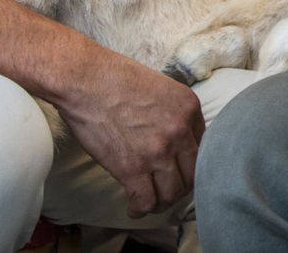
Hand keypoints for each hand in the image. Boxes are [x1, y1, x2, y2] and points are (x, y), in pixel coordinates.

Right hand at [54, 49, 205, 217]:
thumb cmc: (114, 78)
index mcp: (189, 108)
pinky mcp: (132, 168)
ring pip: (172, 193)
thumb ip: (174, 113)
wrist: (84, 79)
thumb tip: (175, 140)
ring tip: (150, 200)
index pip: (203, 148)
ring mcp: (158, 151)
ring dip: (162, 201)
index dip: (189, 163)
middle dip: (179, 185)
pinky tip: (134, 207)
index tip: (178, 169)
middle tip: (166, 188)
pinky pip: (146, 201)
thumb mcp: (160, 87)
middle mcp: (179, 131)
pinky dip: (141, 209)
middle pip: (192, 174)